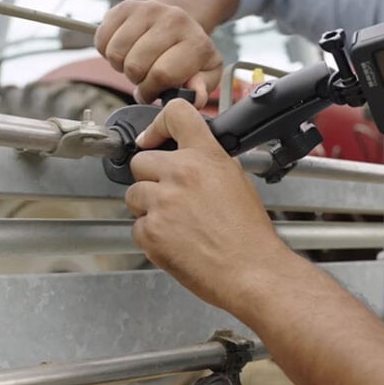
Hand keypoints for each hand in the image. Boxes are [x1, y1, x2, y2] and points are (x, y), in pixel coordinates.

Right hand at [95, 0, 223, 108]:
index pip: (161, 75)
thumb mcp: (205, 76)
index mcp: (197, 43)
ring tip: (137, 63)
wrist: (179, 26)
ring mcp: (149, 9)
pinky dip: (107, 51)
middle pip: (135, 65)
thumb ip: (201, 89)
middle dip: (137, 79)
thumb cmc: (190, 57)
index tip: (152, 92)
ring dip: (121, 66)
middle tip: (145, 76)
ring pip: (116, 53)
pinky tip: (126, 51)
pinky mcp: (126, 6)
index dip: (151, 91)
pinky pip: (102, 38)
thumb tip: (195, 98)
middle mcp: (175, 20)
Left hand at [125, 99, 288, 308]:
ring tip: (176, 223)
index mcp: (206, 157)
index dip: (159, 124)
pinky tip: (174, 241)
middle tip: (171, 196)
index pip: (175, 114)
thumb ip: (209, 164)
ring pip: (133, 195)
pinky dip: (150, 235)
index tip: (153, 136)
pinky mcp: (150, 232)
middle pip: (141, 161)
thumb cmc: (249, 235)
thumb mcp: (237, 182)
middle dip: (152, 178)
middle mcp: (181, 174)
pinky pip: (136, 227)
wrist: (250, 270)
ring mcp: (162, 202)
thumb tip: (193, 159)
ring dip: (148, 207)